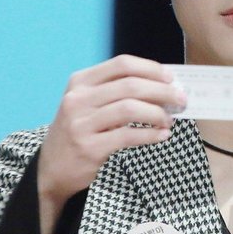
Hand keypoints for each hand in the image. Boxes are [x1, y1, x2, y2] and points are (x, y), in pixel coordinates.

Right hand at [37, 55, 185, 206]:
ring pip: (130, 108)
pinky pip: (128, 136)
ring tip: (169, 120)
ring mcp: (81, 123)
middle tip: (180, 99)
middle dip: (162, 91)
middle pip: (130, 85)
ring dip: (157, 113)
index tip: (171, 78)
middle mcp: (78, 98)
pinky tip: (161, 136)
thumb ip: (117, 91)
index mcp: (81, 81)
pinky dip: (150, 134)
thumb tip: (163, 86)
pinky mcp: (89, 147)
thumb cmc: (79, 130)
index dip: (151, 69)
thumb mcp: (88, 103)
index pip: (122, 64)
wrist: (52, 169)